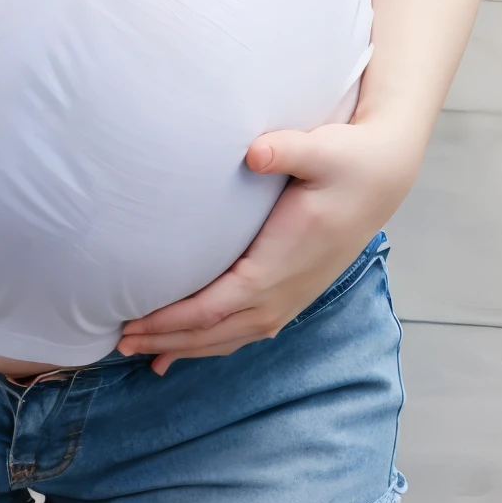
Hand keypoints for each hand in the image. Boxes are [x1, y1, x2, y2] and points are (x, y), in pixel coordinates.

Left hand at [118, 119, 418, 374]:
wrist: (381, 176)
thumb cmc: (347, 162)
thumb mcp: (322, 149)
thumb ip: (288, 149)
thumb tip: (256, 152)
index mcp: (279, 264)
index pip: (215, 305)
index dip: (172, 320)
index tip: (133, 323)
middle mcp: (284, 292)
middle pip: (215, 331)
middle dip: (166, 340)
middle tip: (119, 342)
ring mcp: (289, 298)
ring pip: (230, 338)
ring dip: (186, 347)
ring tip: (143, 353)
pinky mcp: (291, 293)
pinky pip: (245, 331)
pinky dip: (213, 342)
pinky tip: (189, 348)